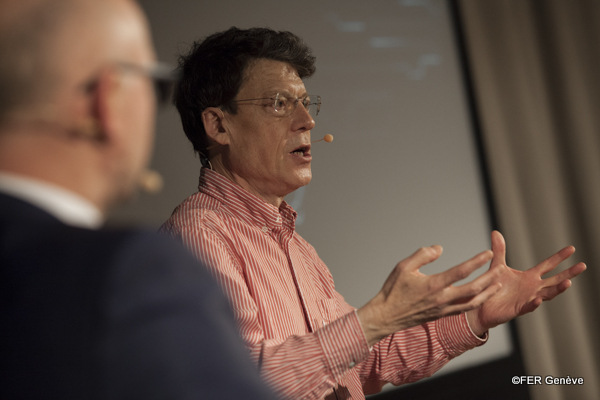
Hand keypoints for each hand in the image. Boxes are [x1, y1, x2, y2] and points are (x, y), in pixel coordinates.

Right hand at [357, 246, 501, 346]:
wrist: (387, 316)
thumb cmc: (393, 289)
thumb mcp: (403, 266)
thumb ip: (422, 255)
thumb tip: (439, 248)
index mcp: (433, 285)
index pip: (461, 271)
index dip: (477, 262)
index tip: (488, 253)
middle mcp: (442, 299)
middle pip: (473, 289)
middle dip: (489, 278)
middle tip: (501, 269)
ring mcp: (443, 309)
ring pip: (472, 302)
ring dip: (487, 293)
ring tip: (497, 284)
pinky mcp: (442, 315)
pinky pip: (463, 309)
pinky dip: (476, 302)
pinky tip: (481, 296)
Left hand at [466, 231, 586, 335]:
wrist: (482, 306)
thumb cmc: (493, 287)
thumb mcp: (497, 266)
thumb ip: (499, 251)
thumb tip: (495, 232)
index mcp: (529, 277)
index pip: (548, 265)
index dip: (559, 257)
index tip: (572, 248)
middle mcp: (532, 288)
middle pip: (554, 280)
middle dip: (569, 273)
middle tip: (582, 265)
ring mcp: (527, 299)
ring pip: (547, 294)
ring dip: (557, 289)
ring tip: (568, 282)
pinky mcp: (518, 309)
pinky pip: (528, 307)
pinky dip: (534, 303)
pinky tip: (539, 299)